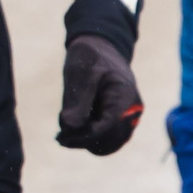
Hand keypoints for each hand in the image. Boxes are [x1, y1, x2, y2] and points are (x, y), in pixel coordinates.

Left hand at [56, 34, 143, 154]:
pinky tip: (73, 129)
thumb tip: (70, 127)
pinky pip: (108, 138)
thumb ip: (77, 100)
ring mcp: (129, 118)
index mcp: (125, 98)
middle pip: (109, 141)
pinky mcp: (121, 121)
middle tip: (59, 136)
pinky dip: (90, 138)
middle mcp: (132, 111)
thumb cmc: (90, 57)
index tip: (61, 139)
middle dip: (83, 141)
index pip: (106, 129)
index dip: (83, 137)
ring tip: (64, 132)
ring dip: (86, 142)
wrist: (100, 48)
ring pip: (109, 144)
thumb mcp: (81, 73)